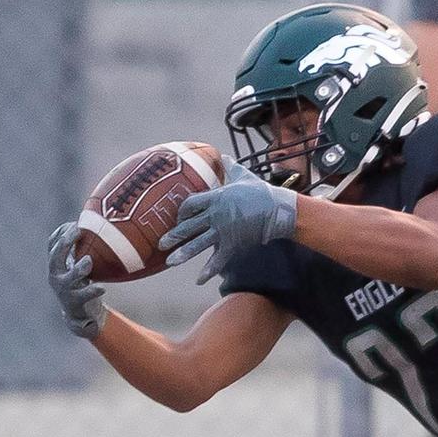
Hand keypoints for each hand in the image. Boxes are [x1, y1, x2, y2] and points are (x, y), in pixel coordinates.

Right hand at [47, 222, 105, 338]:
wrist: (81, 314)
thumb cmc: (82, 284)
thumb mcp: (80, 266)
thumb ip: (84, 250)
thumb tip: (101, 225)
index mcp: (56, 264)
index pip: (52, 244)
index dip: (61, 232)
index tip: (75, 223)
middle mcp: (56, 276)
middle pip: (55, 257)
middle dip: (65, 243)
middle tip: (78, 231)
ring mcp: (64, 290)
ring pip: (68, 278)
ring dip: (78, 268)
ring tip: (88, 260)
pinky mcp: (74, 303)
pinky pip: (83, 296)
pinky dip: (92, 291)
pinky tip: (102, 288)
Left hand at [158, 156, 297, 285]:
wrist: (277, 210)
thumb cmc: (261, 192)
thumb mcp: (243, 176)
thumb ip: (231, 168)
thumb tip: (224, 156)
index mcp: (215, 197)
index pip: (189, 204)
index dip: (181, 212)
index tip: (178, 217)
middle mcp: (215, 215)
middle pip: (188, 225)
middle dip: (173, 235)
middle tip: (160, 243)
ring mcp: (223, 231)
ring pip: (198, 243)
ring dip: (183, 253)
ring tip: (170, 262)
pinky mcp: (233, 244)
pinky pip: (218, 260)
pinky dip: (208, 271)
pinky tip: (199, 280)